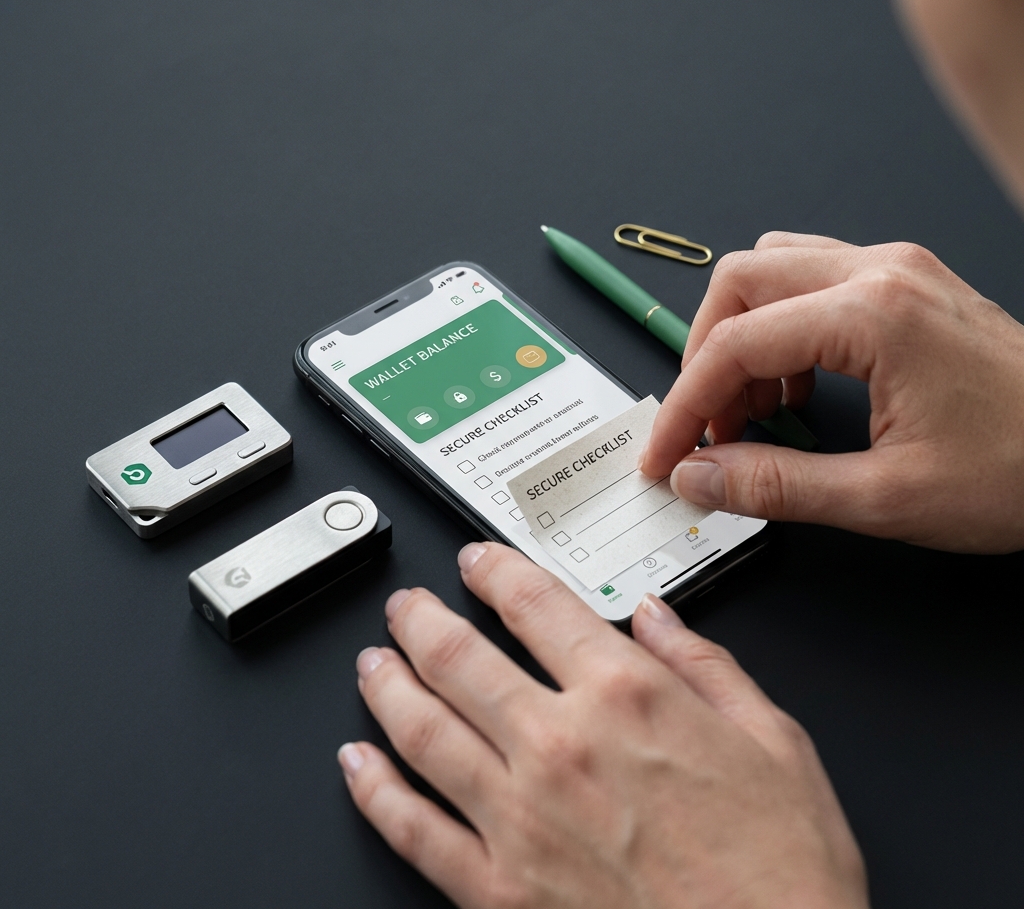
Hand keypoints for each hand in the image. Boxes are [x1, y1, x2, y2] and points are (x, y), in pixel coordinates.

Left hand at [338, 543, 867, 908]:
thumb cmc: (783, 871)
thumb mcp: (773, 740)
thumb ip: (704, 664)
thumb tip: (656, 614)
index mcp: (627, 696)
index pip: (536, 604)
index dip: (495, 570)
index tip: (477, 561)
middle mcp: (561, 745)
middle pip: (459, 657)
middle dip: (422, 620)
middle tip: (406, 606)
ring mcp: (521, 819)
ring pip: (423, 729)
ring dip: (386, 686)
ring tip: (371, 664)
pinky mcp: (500, 891)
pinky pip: (414, 829)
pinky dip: (376, 790)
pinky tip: (358, 763)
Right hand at [641, 233, 1023, 553]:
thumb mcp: (889, 497)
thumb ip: (778, 486)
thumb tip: (700, 478)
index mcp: (873, 315)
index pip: (734, 345)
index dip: (685, 406)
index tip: (665, 455)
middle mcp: (879, 272)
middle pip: (739, 283)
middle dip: (704, 357)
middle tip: (708, 430)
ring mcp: (895, 270)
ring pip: (772, 270)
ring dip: (741, 336)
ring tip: (753, 411)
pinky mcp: (907, 284)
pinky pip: (811, 281)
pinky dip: (781, 329)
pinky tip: (798, 389)